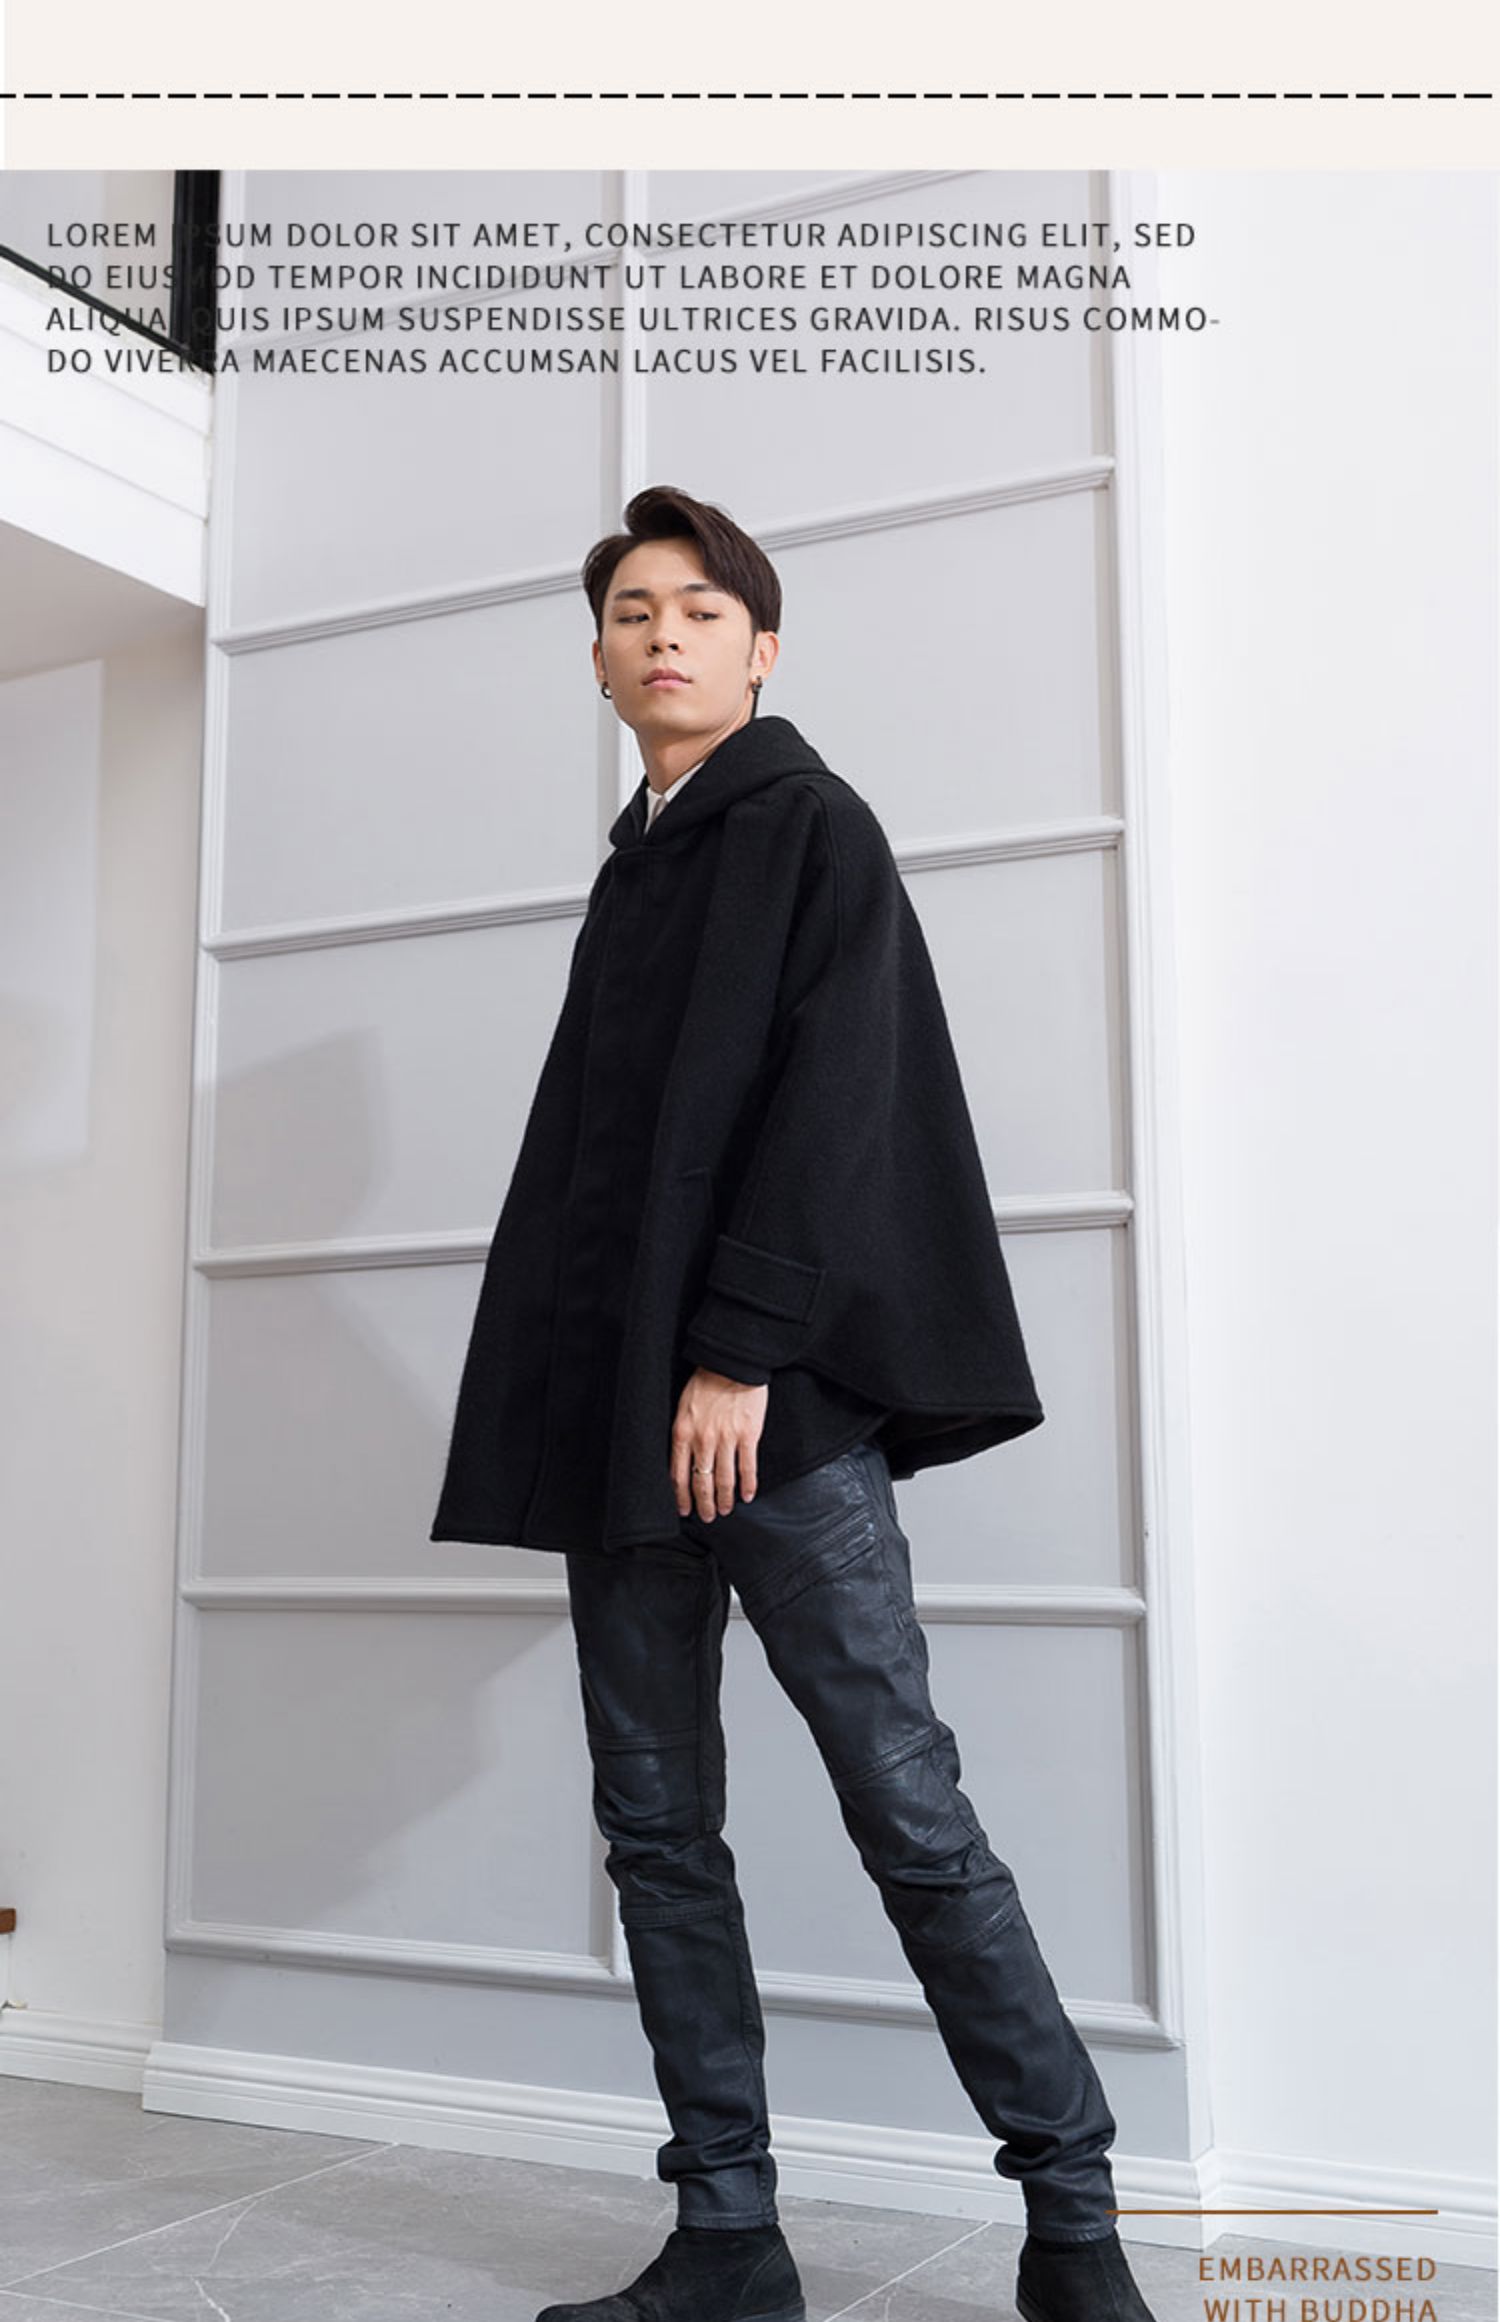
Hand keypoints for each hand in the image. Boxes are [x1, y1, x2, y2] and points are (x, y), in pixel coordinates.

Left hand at [672, 1367, 767, 1519]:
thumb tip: (682, 1458)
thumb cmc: (705, 1380)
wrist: (731, 1363)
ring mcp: (726, 1439)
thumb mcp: (682, 1407)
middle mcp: (702, 1440)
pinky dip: (748, 1486)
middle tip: (707, 1517)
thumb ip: (683, 1433)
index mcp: (682, 1433)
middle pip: (701, 1482)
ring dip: (724, 1499)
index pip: (677, 1475)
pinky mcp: (748, 1435)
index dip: (681, 1496)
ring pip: (724, 1480)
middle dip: (703, 1504)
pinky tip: (748, 1496)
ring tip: (725, 1510)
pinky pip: (747, 1468)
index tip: (684, 1510)